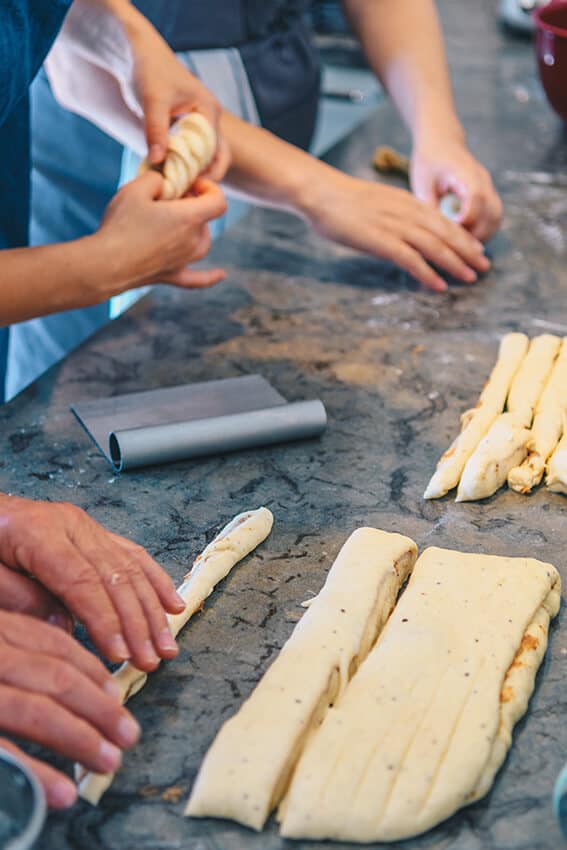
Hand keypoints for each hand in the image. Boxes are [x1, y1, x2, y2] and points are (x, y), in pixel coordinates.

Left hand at [0, 495, 185, 669]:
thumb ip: (20, 599)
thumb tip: (66, 628)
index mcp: (38, 534)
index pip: (83, 582)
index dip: (106, 620)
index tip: (120, 654)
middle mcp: (71, 526)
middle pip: (115, 577)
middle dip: (137, 623)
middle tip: (150, 660)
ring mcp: (86, 527)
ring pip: (131, 568)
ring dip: (153, 610)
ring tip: (166, 646)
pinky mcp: (94, 532)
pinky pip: (133, 555)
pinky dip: (156, 582)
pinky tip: (172, 605)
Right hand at [0, 611, 140, 807]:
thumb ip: (17, 635)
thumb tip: (59, 624)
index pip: (56, 644)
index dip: (93, 670)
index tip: (117, 692)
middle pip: (58, 678)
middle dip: (101, 709)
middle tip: (128, 734)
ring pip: (39, 711)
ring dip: (81, 739)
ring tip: (109, 761)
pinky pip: (3, 751)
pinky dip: (36, 773)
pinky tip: (62, 792)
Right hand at [97, 172, 227, 291]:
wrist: (106, 264)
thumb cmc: (121, 225)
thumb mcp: (135, 188)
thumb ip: (155, 179)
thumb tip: (163, 182)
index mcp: (189, 219)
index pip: (218, 201)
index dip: (210, 188)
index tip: (191, 184)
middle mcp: (192, 242)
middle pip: (206, 220)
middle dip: (193, 206)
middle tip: (169, 199)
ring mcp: (184, 262)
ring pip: (202, 243)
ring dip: (196, 230)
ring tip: (175, 222)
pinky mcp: (172, 276)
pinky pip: (197, 278)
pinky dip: (210, 276)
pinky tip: (221, 275)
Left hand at [127, 13, 230, 177]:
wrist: (137, 55)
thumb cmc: (148, 71)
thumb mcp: (152, 101)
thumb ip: (156, 131)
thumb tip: (159, 161)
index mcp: (208, 112)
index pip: (216, 151)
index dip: (206, 173)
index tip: (189, 189)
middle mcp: (208, 121)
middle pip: (217, 159)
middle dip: (205, 179)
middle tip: (186, 197)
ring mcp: (198, 127)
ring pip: (204, 160)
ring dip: (192, 176)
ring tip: (176, 192)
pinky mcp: (185, 131)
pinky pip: (189, 155)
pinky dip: (180, 168)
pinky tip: (167, 180)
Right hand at [302, 169, 489, 291]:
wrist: (322, 193)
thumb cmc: (343, 200)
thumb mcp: (378, 203)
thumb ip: (394, 215)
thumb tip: (401, 230)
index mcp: (408, 202)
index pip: (444, 221)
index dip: (463, 237)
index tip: (476, 249)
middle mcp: (408, 213)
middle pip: (446, 233)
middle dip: (468, 251)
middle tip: (484, 266)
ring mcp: (396, 227)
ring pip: (435, 247)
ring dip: (455, 264)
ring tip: (470, 277)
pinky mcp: (383, 241)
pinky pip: (412, 260)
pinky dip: (428, 274)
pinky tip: (439, 286)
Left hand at [411, 137, 502, 240]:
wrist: (442, 141)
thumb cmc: (429, 161)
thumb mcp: (422, 182)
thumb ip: (429, 206)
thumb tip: (433, 234)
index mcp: (466, 173)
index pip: (476, 199)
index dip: (467, 220)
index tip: (452, 235)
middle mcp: (483, 180)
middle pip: (492, 213)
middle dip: (476, 235)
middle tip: (455, 248)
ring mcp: (489, 187)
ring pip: (496, 217)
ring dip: (482, 235)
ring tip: (460, 245)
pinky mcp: (488, 195)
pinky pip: (492, 217)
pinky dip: (482, 230)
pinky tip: (464, 238)